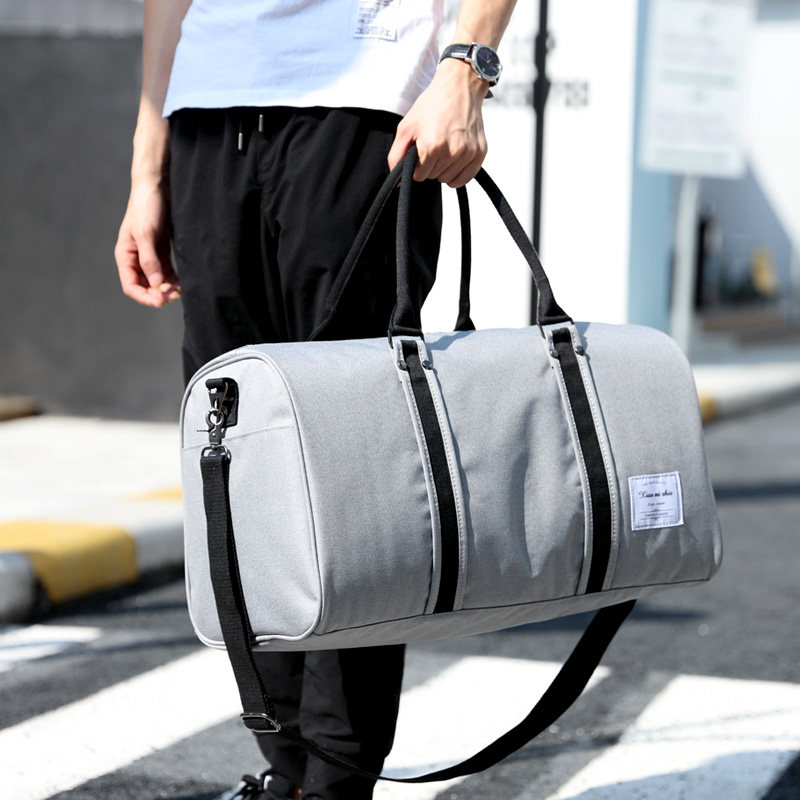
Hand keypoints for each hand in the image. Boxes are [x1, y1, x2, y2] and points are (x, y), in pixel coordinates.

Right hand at [114, 173, 179, 306]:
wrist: (157, 186)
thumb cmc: (147, 207)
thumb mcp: (146, 234)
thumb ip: (150, 260)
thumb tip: (156, 284)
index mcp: (125, 255)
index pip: (130, 285)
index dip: (144, 296)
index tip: (160, 301)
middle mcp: (136, 258)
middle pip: (145, 286)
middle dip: (158, 294)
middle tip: (174, 296)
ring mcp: (150, 255)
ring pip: (157, 281)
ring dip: (167, 289)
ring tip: (180, 291)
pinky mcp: (162, 251)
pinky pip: (167, 271)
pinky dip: (174, 279)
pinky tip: (184, 283)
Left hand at [387, 58, 488, 187]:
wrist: (460, 87)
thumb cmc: (431, 106)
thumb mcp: (406, 127)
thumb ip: (396, 156)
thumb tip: (398, 183)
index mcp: (432, 145)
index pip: (418, 176)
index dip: (416, 164)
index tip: (420, 149)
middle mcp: (453, 151)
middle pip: (433, 177)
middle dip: (429, 165)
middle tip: (433, 143)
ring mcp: (468, 153)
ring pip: (447, 179)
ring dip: (443, 168)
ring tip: (444, 146)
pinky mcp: (480, 153)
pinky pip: (464, 179)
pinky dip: (457, 173)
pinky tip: (454, 157)